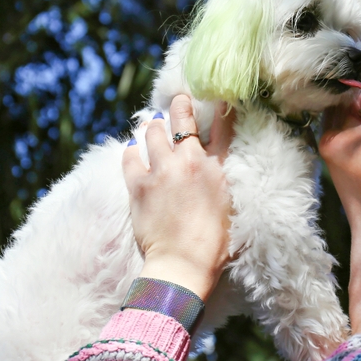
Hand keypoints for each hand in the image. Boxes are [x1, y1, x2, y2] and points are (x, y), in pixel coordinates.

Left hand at [122, 95, 234, 298]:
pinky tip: (133, 149)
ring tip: (153, 126)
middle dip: (179, 107)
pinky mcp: (138, 185)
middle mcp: (188, 162)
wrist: (183, 263)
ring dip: (153, 127)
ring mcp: (161, 171)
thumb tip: (219, 171)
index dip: (219, 107)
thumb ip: (224, 181)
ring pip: (152, 132)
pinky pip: (130, 156)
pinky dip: (132, 150)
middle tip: (178, 101)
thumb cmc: (215, 243)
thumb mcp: (230, 205)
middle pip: (181, 120)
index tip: (216, 96)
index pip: (222, 127)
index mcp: (216, 168)